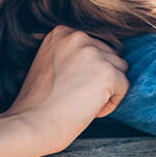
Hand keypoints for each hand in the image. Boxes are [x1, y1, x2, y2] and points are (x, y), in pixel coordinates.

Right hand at [3, 25, 129, 155]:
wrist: (31, 124)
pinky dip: (111, 104)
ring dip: (106, 90)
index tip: (68, 85)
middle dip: (98, 79)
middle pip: (109, 56)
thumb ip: (71, 54)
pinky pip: (124, 87)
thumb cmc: (37, 103)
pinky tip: (89, 110)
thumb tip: (98, 60)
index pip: (94, 47)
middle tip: (74, 97)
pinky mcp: (107, 73)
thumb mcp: (48, 63)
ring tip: (81, 102)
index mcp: (61, 32)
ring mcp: (93, 53)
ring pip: (119, 71)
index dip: (86, 71)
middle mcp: (78, 37)